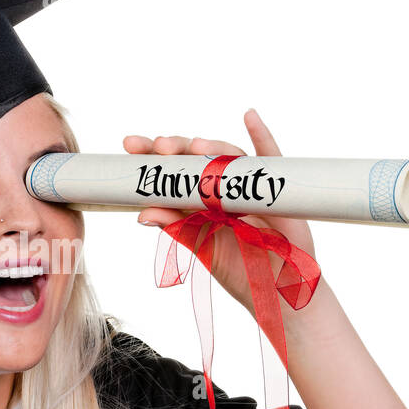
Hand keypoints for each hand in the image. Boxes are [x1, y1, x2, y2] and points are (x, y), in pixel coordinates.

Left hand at [123, 108, 317, 312]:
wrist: (277, 291)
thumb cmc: (241, 271)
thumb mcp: (202, 249)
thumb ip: (177, 228)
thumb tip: (142, 213)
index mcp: (200, 201)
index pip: (174, 173)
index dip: (154, 158)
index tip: (131, 146)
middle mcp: (223, 189)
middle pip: (198, 159)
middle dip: (177, 148)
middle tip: (159, 145)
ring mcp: (250, 187)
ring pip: (229, 157)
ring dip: (212, 147)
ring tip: (195, 146)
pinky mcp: (277, 190)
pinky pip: (271, 158)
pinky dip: (262, 136)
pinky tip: (249, 116)